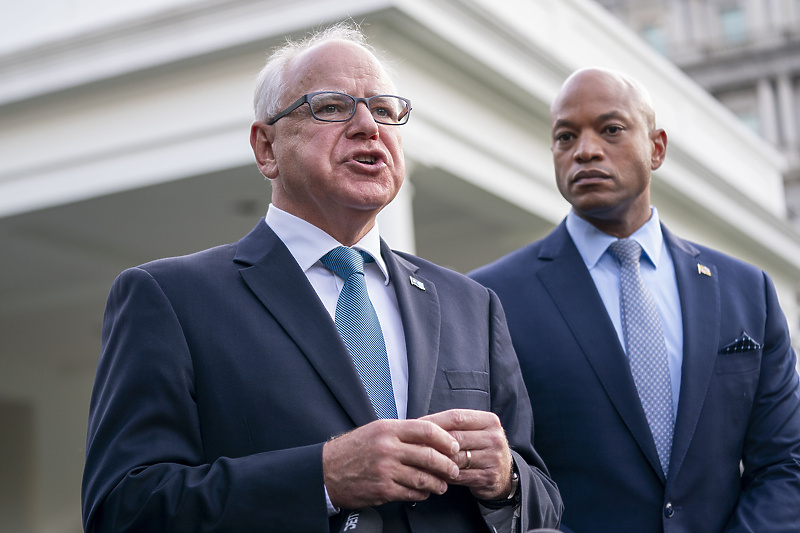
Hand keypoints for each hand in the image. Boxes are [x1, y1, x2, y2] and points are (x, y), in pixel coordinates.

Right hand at [322, 419, 460, 508]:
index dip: (446, 440)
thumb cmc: (353, 450)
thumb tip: (432, 437)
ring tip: (441, 485)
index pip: (427, 430)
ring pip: (424, 478)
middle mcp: (388, 448)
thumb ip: (402, 433)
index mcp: (388, 429)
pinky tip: (423, 493)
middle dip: (448, 466)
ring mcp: (386, 470)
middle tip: (454, 470)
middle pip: (430, 456)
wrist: (326, 471)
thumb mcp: (376, 431)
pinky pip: (412, 493)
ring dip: (437, 483)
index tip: (454, 447)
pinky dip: (422, 494)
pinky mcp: (383, 490)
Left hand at [421, 409, 512, 499]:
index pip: (457, 417)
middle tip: (413, 446)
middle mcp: (494, 438)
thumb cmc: (480, 448)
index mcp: (489, 421)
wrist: (503, 474)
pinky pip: (459, 476)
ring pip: (456, 458)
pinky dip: (444, 475)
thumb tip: (420, 424)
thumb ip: (454, 426)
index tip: (416, 426)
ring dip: (436, 461)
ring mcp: (493, 458)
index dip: (434, 421)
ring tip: (420, 461)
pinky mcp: (489, 477)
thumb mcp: (474, 431)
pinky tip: (434, 474)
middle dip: (432, 443)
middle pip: (455, 438)